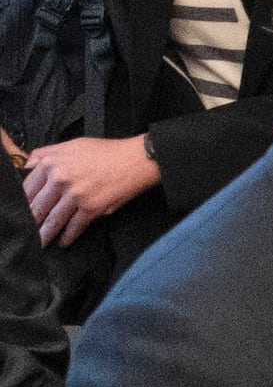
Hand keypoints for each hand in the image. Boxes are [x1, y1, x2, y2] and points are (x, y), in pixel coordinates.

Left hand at [21, 132, 159, 246]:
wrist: (137, 159)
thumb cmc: (108, 151)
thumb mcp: (71, 144)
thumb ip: (47, 154)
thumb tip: (29, 166)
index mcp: (52, 163)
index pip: (27, 188)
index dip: (23, 202)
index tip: (21, 210)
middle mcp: (60, 179)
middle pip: (38, 207)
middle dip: (31, 222)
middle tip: (27, 231)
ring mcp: (76, 195)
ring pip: (54, 219)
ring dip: (46, 234)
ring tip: (41, 242)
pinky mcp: (92, 208)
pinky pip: (75, 226)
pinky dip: (69, 236)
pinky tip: (64, 241)